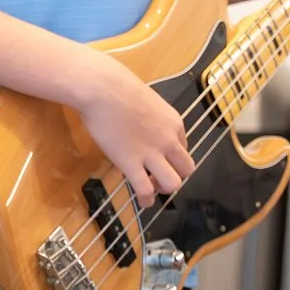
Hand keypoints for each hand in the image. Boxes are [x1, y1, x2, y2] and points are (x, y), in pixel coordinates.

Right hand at [67, 47, 193, 198]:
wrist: (102, 88)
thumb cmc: (118, 86)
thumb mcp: (147, 100)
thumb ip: (152, 117)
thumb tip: (143, 124)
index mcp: (174, 123)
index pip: (184, 146)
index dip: (172, 155)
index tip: (161, 157)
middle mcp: (169, 140)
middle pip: (187, 169)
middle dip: (176, 175)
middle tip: (161, 176)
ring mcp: (152, 153)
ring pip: (173, 183)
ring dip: (164, 188)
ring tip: (152, 187)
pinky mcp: (131, 163)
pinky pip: (145, 190)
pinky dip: (146, 199)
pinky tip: (142, 202)